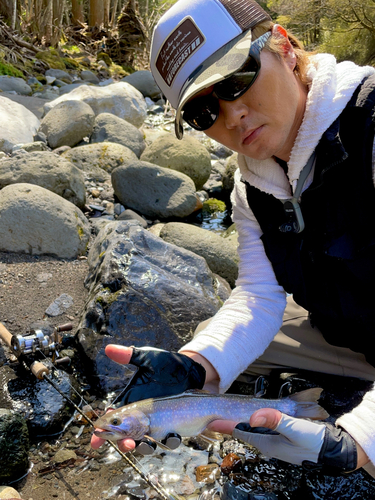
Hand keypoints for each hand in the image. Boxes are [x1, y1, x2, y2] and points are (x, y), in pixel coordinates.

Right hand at [91, 344, 205, 452]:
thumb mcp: (147, 358)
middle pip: (127, 437)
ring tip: (147, 443)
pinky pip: (170, 440)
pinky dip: (170, 440)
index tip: (95, 442)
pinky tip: (174, 433)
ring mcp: (158, 424)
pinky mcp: (174, 426)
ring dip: (145, 447)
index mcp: (130, 402)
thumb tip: (108, 348)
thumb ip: (129, 355)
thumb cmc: (166, 364)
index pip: (112, 420)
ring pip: (147, 443)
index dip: (102, 433)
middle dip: (124, 444)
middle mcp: (142, 417)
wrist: (191, 369)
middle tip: (127, 443)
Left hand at [208, 408, 363, 473]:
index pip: (240, 432)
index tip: (211, 417)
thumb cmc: (314, 441)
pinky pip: (265, 429)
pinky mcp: (284, 438)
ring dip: (242, 421)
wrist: (334, 449)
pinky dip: (257, 422)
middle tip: (215, 412)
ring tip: (229, 412)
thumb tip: (253, 415)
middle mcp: (269, 444)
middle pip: (244, 431)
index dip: (225, 424)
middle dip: (230, 422)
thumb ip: (274, 420)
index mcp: (267, 444)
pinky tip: (256, 416)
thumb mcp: (294, 429)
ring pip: (254, 430)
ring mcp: (277, 442)